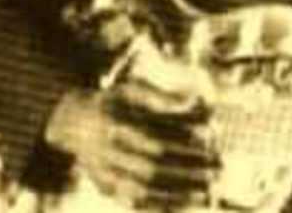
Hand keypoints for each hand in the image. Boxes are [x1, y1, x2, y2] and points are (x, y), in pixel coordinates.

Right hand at [45, 80, 219, 209]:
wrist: (72, 123)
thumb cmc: (113, 102)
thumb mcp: (132, 90)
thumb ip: (162, 98)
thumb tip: (196, 101)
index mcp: (112, 124)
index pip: (153, 138)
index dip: (184, 142)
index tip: (211, 141)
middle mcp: (105, 152)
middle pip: (152, 168)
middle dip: (189, 171)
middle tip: (218, 169)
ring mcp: (103, 174)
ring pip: (145, 192)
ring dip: (181, 195)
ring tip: (211, 193)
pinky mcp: (106, 189)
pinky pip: (137, 205)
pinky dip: (164, 207)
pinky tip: (188, 204)